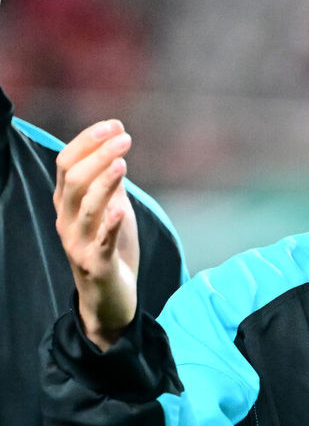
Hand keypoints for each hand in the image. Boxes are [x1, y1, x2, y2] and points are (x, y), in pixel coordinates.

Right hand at [54, 120, 139, 349]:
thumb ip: (110, 185)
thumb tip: (116, 151)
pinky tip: (121, 209)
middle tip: (124, 137)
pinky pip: (101, 242)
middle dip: (98, 156)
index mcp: (68, 205)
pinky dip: (110, 224)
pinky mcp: (97, 265)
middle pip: (74, 181)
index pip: (67, 164)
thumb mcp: (113, 212)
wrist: (111, 300)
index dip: (87, 142)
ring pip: (86, 208)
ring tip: (122, 162)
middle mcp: (67, 221)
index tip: (114, 125)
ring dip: (103, 183)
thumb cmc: (112, 251)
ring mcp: (79, 244)